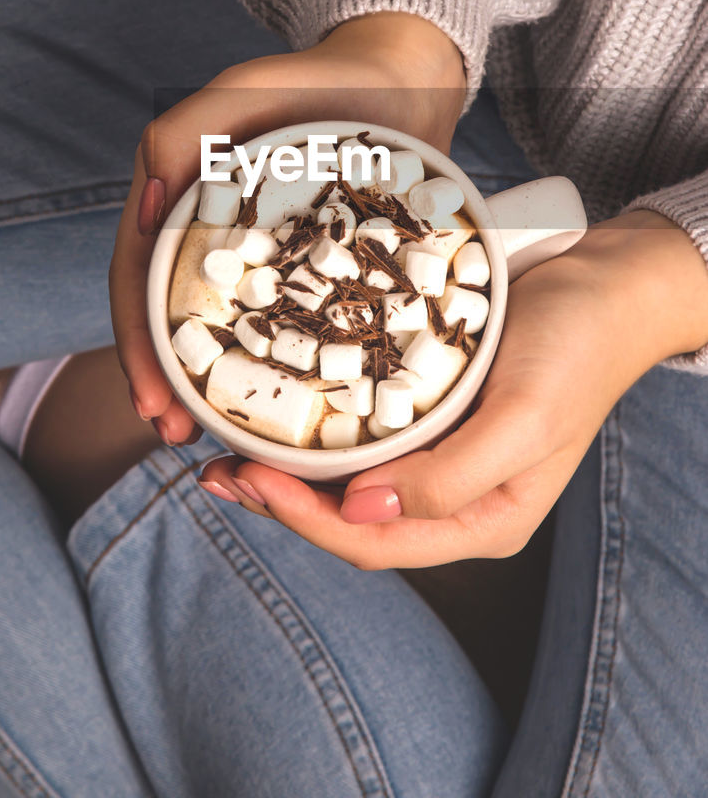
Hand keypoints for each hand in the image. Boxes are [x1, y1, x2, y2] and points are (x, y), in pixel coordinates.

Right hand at [109, 12, 466, 442]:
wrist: (407, 79)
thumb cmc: (322, 79)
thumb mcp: (242, 92)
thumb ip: (181, 134)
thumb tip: (143, 218)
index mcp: (183, 199)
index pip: (139, 275)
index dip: (137, 343)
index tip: (153, 402)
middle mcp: (216, 230)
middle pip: (174, 313)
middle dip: (166, 381)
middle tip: (179, 438)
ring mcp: (266, 252)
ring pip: (227, 326)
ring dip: (213, 383)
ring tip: (220, 439)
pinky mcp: (317, 266)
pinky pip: (288, 322)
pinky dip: (276, 364)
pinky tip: (287, 404)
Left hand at [201, 210, 707, 567]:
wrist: (607, 284)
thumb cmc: (575, 350)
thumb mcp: (524, 418)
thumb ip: (451, 477)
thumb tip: (361, 513)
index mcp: (481, 519)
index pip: (372, 541)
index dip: (303, 519)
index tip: (247, 477)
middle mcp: (454, 496)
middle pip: (350, 520)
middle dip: (281, 501)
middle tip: (218, 464)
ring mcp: (441, 454)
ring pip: (349, 483)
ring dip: (289, 470)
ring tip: (228, 446)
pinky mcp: (432, 411)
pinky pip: (363, 435)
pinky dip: (316, 431)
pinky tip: (282, 411)